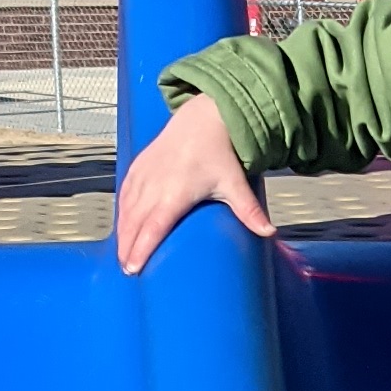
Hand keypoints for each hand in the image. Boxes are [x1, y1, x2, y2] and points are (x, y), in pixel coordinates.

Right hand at [115, 94, 274, 273]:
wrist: (203, 119)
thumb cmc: (218, 153)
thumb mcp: (234, 183)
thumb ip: (249, 210)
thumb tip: (269, 232)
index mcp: (175, 193)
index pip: (153, 227)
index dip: (140, 248)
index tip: (133, 268)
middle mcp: (154, 185)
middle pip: (134, 223)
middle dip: (126, 247)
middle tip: (127, 270)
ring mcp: (143, 175)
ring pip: (125, 210)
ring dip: (121, 232)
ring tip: (122, 254)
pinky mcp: (137, 167)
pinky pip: (124, 193)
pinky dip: (121, 212)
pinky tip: (121, 226)